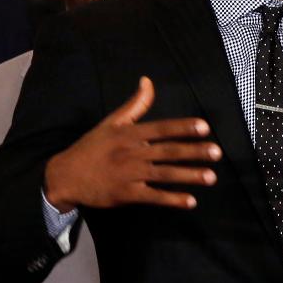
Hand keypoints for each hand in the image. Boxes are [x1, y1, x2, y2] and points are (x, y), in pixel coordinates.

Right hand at [43, 77, 220, 210]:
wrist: (65, 176)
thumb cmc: (92, 147)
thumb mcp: (111, 122)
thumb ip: (134, 105)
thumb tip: (148, 81)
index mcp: (130, 134)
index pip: (162, 129)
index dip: (183, 127)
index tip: (205, 127)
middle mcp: (132, 153)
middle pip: (168, 151)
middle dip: (194, 152)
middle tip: (217, 153)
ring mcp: (129, 174)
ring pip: (164, 174)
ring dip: (189, 176)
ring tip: (211, 177)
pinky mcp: (126, 194)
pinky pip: (153, 197)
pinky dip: (172, 199)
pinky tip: (190, 201)